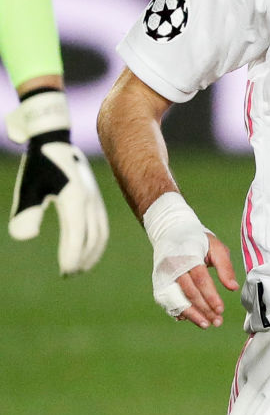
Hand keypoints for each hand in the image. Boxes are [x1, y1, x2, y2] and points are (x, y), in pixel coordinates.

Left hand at [7, 91, 108, 275]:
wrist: (55, 140)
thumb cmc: (38, 164)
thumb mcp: (28, 187)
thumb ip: (25, 212)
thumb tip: (23, 237)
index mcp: (75, 199)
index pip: (77, 235)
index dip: (72, 256)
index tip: (64, 271)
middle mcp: (90, 202)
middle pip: (93, 238)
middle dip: (82, 258)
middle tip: (69, 273)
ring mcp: (96, 200)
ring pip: (100, 233)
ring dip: (92, 252)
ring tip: (80, 266)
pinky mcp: (95, 199)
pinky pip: (101, 225)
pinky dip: (96, 241)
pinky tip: (86, 247)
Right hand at [166, 232, 238, 327]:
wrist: (170, 231)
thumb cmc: (198, 240)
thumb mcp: (216, 247)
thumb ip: (225, 267)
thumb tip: (233, 288)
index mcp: (189, 256)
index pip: (200, 280)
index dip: (210, 296)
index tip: (220, 310)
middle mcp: (173, 266)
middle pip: (188, 292)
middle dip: (203, 309)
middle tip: (217, 322)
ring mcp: (163, 274)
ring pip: (175, 298)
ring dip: (190, 314)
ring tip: (205, 324)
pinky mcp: (158, 280)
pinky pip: (165, 299)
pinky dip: (175, 309)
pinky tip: (187, 318)